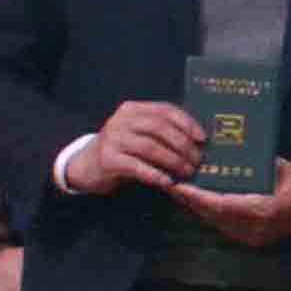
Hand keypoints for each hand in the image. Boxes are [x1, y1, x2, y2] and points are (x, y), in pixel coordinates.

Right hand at [76, 100, 200, 194]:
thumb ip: (162, 131)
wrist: (87, 166)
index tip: (202, 138)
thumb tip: (199, 141)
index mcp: (133, 109)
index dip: (187, 123)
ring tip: (188, 171)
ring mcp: (113, 139)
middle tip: (198, 160)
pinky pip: (137, 167)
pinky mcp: (108, 159)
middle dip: (183, 145)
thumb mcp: (139, 134)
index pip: (165, 110)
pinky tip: (169, 181)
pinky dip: (156, 174)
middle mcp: (121, 120)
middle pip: (160, 128)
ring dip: (174, 161)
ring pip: (150, 147)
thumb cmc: (123, 150)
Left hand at [169, 158, 290, 248]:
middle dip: (190, 201)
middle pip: (212, 215)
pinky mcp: (251, 239)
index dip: (197, 196)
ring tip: (180, 191)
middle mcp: (253, 227)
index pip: (221, 204)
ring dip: (197, 208)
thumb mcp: (286, 170)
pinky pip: (223, 225)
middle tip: (170, 184)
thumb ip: (260, 163)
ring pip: (215, 221)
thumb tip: (235, 152)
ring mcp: (251, 236)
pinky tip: (199, 201)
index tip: (179, 186)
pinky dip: (210, 213)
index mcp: (263, 209)